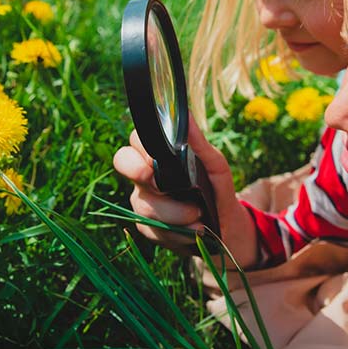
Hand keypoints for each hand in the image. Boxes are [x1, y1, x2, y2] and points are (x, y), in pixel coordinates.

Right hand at [113, 117, 257, 265]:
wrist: (225, 228)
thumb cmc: (217, 190)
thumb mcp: (215, 166)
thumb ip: (199, 144)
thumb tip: (187, 116)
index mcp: (159, 155)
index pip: (137, 139)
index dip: (142, 146)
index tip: (158, 158)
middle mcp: (145, 176)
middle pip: (122, 161)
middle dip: (137, 170)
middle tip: (161, 185)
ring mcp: (142, 201)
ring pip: (143, 203)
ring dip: (174, 212)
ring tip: (198, 216)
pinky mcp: (146, 227)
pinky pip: (151, 228)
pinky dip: (175, 231)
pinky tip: (192, 230)